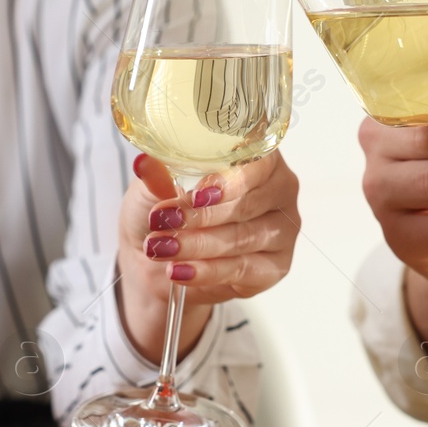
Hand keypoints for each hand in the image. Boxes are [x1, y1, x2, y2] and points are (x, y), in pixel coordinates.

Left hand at [116, 152, 300, 358]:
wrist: (158, 257)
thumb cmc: (166, 210)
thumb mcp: (154, 186)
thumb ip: (158, 175)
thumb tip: (145, 164)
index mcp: (257, 156)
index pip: (257, 161)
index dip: (229, 179)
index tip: (199, 194)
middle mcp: (278, 189)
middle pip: (249, 202)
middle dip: (205, 215)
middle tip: (168, 220)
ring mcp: (282, 230)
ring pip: (243, 238)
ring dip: (198, 244)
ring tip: (162, 248)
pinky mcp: (274, 267)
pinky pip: (242, 269)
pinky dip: (207, 271)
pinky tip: (180, 270)